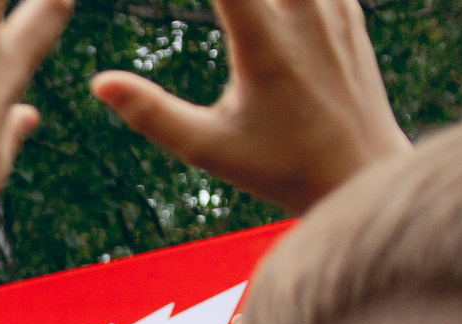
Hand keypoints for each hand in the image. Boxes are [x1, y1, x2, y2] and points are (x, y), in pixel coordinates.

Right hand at [91, 0, 405, 214]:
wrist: (362, 170)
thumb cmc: (279, 166)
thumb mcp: (207, 149)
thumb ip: (151, 114)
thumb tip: (99, 84)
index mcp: (266, 46)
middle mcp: (305, 14)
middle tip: (216, 6)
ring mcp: (332, 6)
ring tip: (229, 6)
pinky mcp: (347, 8)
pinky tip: (260, 8)